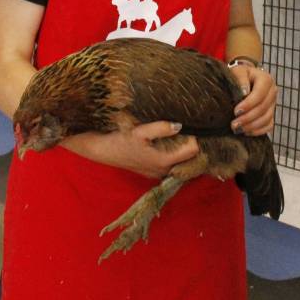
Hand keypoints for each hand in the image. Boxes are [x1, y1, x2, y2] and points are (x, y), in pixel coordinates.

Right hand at [60, 121, 198, 178]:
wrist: (104, 151)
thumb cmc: (122, 140)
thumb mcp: (140, 131)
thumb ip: (161, 128)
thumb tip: (180, 125)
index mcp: (164, 161)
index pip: (193, 151)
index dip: (194, 137)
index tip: (190, 126)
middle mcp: (164, 170)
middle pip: (189, 158)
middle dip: (191, 145)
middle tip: (187, 130)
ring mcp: (159, 173)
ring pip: (180, 163)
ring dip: (182, 150)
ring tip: (179, 135)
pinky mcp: (153, 172)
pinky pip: (171, 165)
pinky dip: (173, 156)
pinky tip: (168, 144)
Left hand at [228, 64, 276, 135]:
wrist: (244, 79)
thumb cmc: (239, 75)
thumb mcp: (237, 71)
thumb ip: (240, 79)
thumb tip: (244, 92)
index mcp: (266, 79)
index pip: (260, 94)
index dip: (249, 104)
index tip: (236, 111)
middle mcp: (272, 91)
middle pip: (263, 108)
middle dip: (248, 118)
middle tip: (234, 125)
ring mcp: (273, 103)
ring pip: (267, 118)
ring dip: (252, 126)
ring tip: (237, 129)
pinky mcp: (271, 113)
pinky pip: (269, 125)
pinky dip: (258, 131)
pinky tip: (246, 132)